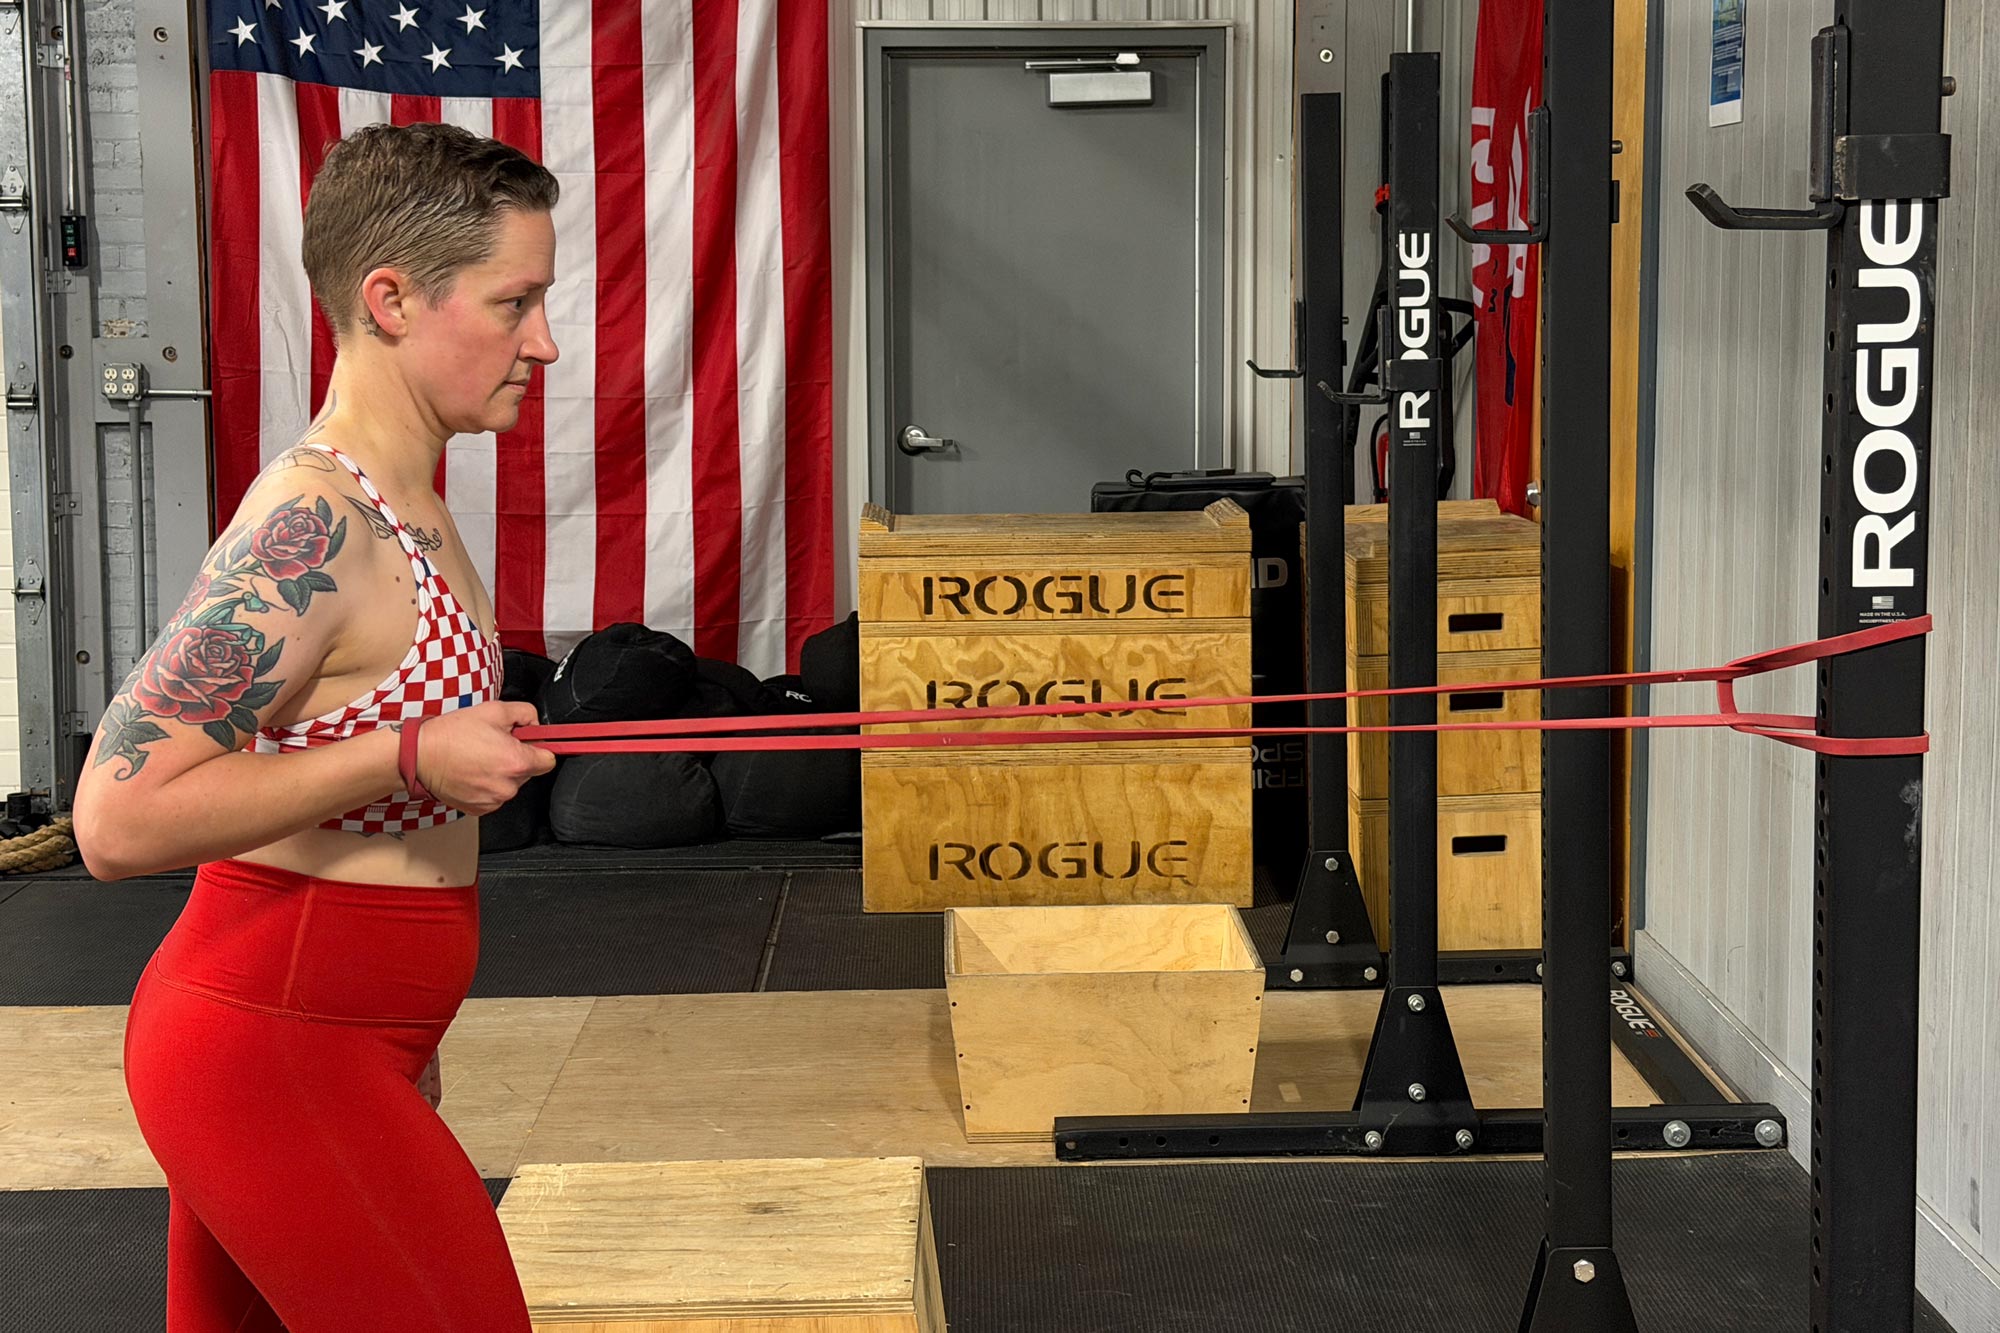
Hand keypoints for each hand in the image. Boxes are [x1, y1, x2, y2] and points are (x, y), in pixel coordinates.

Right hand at [409, 701, 556, 815]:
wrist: (420, 755)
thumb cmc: (451, 735)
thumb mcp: (493, 711)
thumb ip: (525, 713)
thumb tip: (535, 722)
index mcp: (516, 762)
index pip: (549, 759)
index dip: (540, 747)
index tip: (534, 743)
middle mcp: (508, 785)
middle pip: (529, 771)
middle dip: (517, 757)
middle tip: (495, 745)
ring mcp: (493, 800)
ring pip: (510, 784)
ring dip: (501, 772)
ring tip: (479, 757)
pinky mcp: (480, 809)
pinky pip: (494, 795)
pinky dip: (487, 785)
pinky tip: (472, 771)